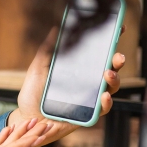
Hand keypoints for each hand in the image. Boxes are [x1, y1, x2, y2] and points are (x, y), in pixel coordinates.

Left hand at [8, 27, 125, 145]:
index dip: (111, 41)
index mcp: (78, 70)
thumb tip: (56, 28)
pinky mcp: (88, 115)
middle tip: (117, 55)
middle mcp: (87, 83)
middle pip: (110, 69)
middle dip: (117, 60)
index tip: (119, 28)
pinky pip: (103, 109)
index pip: (98, 54)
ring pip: (111, 87)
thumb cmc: (32, 94)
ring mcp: (89, 99)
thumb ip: (47, 50)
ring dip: (114, 79)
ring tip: (107, 73)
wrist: (27, 119)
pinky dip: (106, 102)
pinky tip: (103, 96)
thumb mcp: (38, 68)